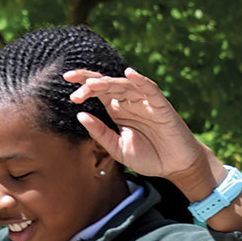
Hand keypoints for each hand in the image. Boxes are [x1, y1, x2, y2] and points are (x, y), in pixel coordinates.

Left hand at [64, 68, 223, 197]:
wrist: (174, 166)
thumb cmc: (148, 157)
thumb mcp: (117, 148)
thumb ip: (100, 133)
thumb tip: (81, 116)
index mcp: (117, 110)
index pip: (98, 90)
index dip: (83, 82)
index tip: (67, 80)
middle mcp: (129, 102)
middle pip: (108, 84)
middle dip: (90, 84)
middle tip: (74, 90)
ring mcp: (145, 102)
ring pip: (124, 85)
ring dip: (107, 83)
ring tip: (91, 85)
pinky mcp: (160, 105)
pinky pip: (150, 89)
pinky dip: (140, 80)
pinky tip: (129, 74)